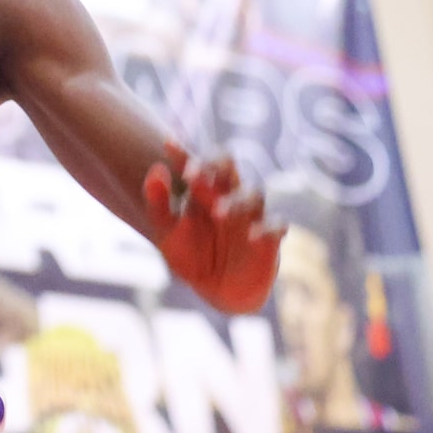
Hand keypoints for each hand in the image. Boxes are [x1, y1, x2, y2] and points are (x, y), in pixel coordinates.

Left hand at [143, 141, 282, 314]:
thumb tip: (156, 169)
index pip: (197, 164)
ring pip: (254, 194)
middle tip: (193, 175)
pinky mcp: (270, 240)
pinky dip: (268, 229)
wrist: (216, 290)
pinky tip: (252, 236)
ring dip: (236, 201)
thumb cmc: (191, 255)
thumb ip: (157, 203)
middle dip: (215, 166)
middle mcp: (229, 196)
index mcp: (203, 192)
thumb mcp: (167, 232)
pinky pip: (276, 226)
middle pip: (229, 168)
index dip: (184, 154)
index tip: (168, 143)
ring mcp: (251, 216)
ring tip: (217, 212)